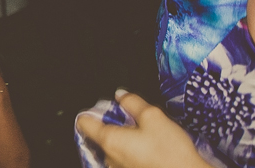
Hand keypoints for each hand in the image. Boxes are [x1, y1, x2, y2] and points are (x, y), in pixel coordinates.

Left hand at [75, 90, 206, 167]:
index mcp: (110, 140)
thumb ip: (133, 102)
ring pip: (114, 149)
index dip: (91, 111)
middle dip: (113, 125)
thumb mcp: (154, 117)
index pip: (84, 123)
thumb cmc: (170, 151)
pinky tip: (150, 150)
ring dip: (125, 140)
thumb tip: (120, 95)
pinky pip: (124, 160)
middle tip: (133, 120)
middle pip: (100, 135)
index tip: (103, 107)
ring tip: (145, 136)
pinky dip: (132, 153)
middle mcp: (110, 158)